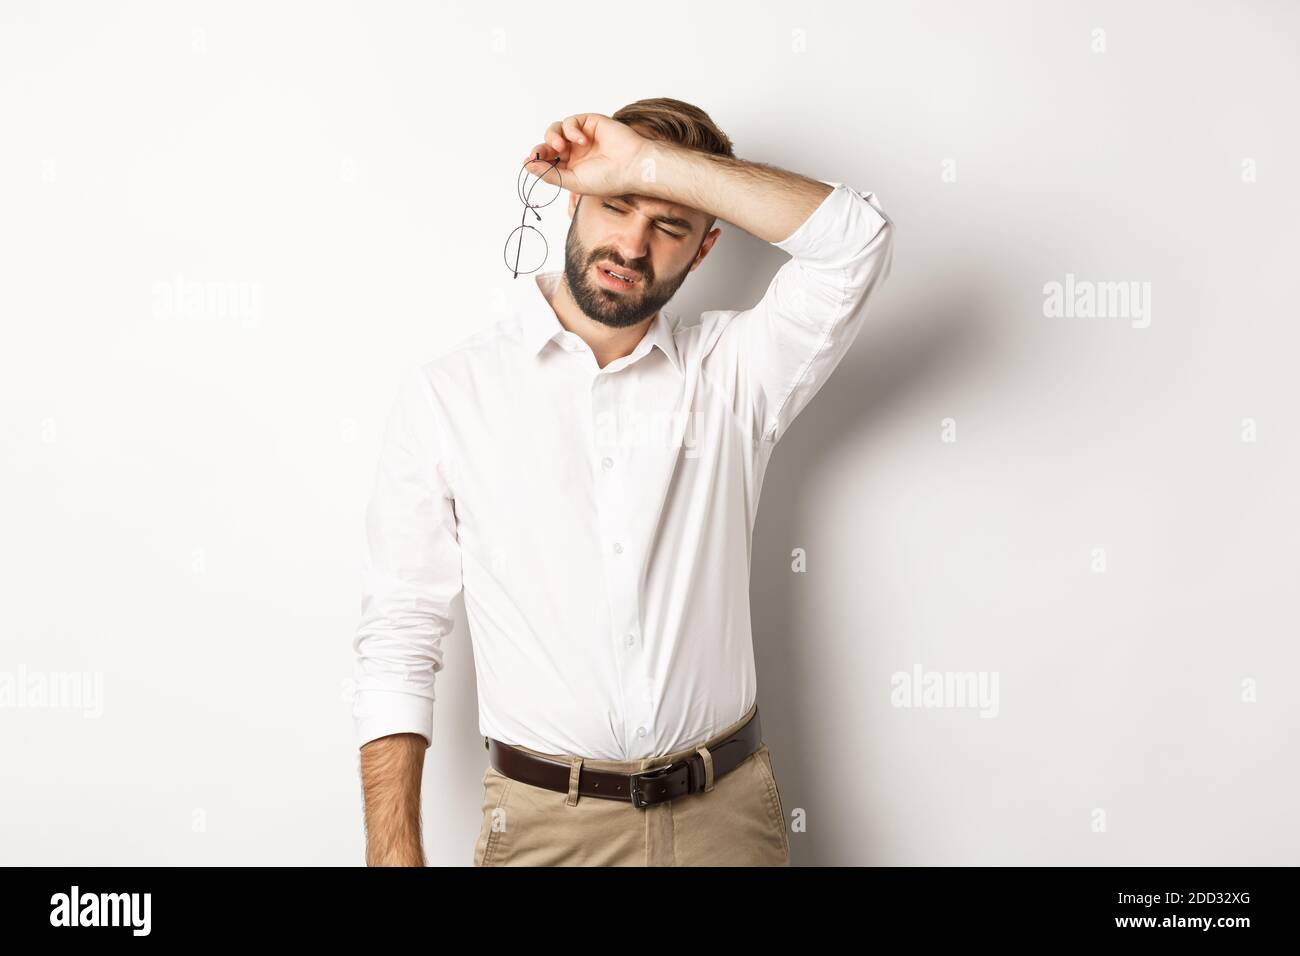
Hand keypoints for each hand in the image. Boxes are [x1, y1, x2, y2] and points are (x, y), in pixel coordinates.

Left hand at [519, 113, 651, 197]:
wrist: (632, 166)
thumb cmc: (608, 179)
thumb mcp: (574, 182)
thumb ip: (551, 174)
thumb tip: (527, 166)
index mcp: (571, 168)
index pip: (547, 161)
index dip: (536, 160)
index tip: (528, 161)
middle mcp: (575, 152)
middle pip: (548, 144)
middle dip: (542, 149)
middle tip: (540, 154)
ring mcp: (582, 136)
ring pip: (555, 130)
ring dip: (553, 137)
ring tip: (560, 148)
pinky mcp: (589, 122)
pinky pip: (571, 122)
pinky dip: (572, 130)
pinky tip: (582, 141)